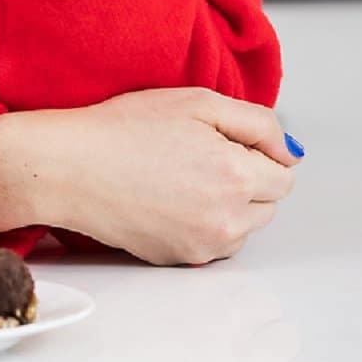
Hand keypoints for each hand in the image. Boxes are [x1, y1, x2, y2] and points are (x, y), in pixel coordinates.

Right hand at [42, 87, 302, 265]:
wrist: (71, 167)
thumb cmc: (125, 128)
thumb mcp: (197, 101)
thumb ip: (258, 124)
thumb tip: (291, 153)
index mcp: (235, 175)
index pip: (284, 176)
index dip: (256, 153)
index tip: (221, 141)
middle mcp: (227, 220)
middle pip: (268, 205)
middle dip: (247, 181)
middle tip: (198, 155)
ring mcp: (204, 246)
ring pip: (244, 227)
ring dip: (228, 205)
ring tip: (181, 177)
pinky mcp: (181, 260)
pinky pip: (214, 243)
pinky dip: (204, 223)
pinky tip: (169, 199)